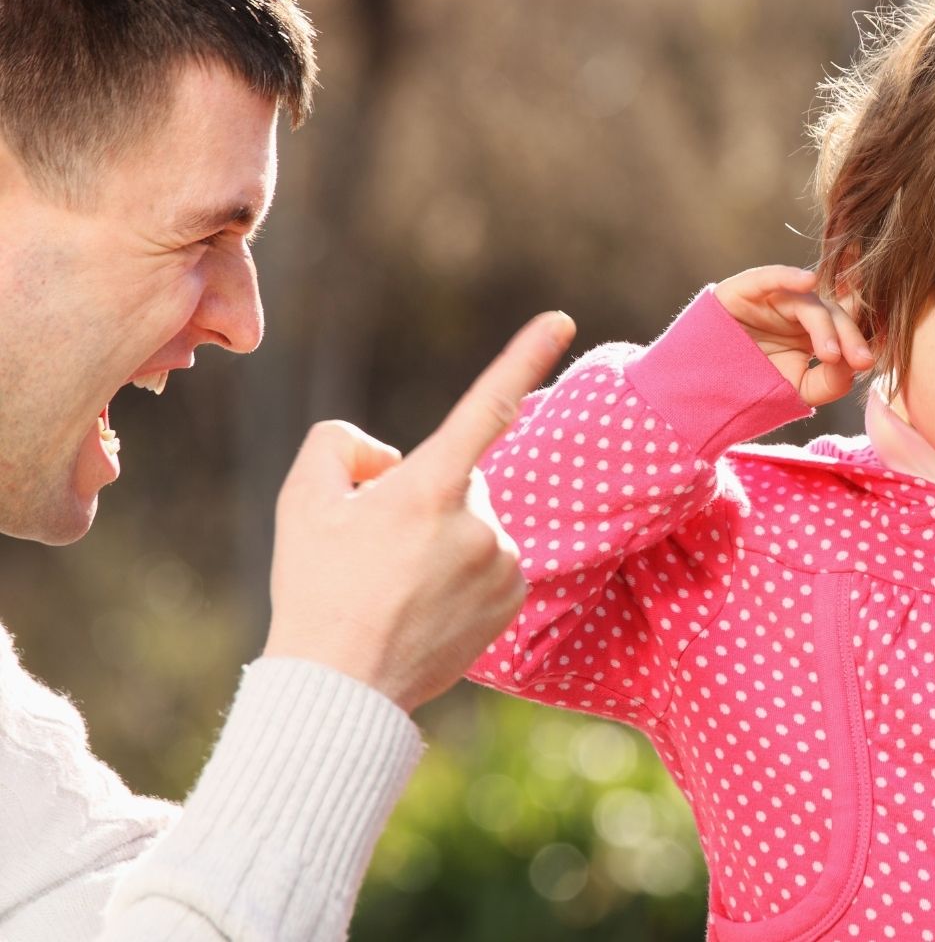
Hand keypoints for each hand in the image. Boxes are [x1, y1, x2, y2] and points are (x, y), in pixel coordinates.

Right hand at [261, 311, 576, 712]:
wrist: (342, 688)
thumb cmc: (316, 589)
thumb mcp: (301, 499)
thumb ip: (341, 444)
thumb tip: (391, 457)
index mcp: (430, 488)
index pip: (485, 407)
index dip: (523, 356)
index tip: (561, 319)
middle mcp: (479, 521)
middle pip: (457, 476)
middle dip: (424, 493)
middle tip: (374, 548)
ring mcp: (503, 561)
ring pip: (474, 520)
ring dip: (443, 535)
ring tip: (395, 583)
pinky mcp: (514, 596)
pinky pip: (490, 559)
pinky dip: (463, 569)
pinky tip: (424, 603)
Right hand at [714, 265, 873, 405]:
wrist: (701, 390)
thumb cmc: (752, 386)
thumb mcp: (798, 391)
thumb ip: (830, 381)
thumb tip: (854, 366)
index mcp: (816, 330)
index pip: (849, 323)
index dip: (866, 333)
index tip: (878, 355)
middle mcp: (799, 310)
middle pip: (835, 312)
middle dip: (851, 336)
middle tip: (862, 361)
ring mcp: (775, 298)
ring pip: (810, 302)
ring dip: (824, 325)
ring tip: (830, 354)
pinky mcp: (747, 289)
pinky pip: (771, 276)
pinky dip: (789, 276)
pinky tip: (808, 281)